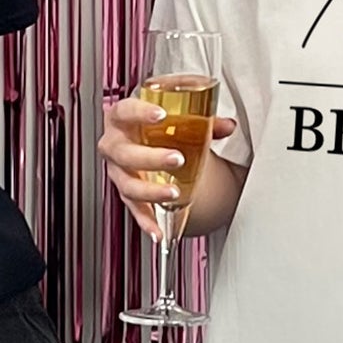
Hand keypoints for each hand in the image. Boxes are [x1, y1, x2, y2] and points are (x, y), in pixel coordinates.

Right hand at [97, 96, 236, 235]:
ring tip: (173, 193)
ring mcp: (118, 171)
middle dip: (150, 157)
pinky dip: (147, 222)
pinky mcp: (126, 193)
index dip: (139, 112)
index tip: (160, 115)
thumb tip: (227, 126)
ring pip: (128, 185)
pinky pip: (134, 210)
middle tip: (177, 158)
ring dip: (150, 192)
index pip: (124, 110)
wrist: (147, 139)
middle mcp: (115, 145)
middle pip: (125, 153)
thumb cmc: (156, 124)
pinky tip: (158, 232)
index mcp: (122, 118)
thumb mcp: (177, 116)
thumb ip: (204, 119)